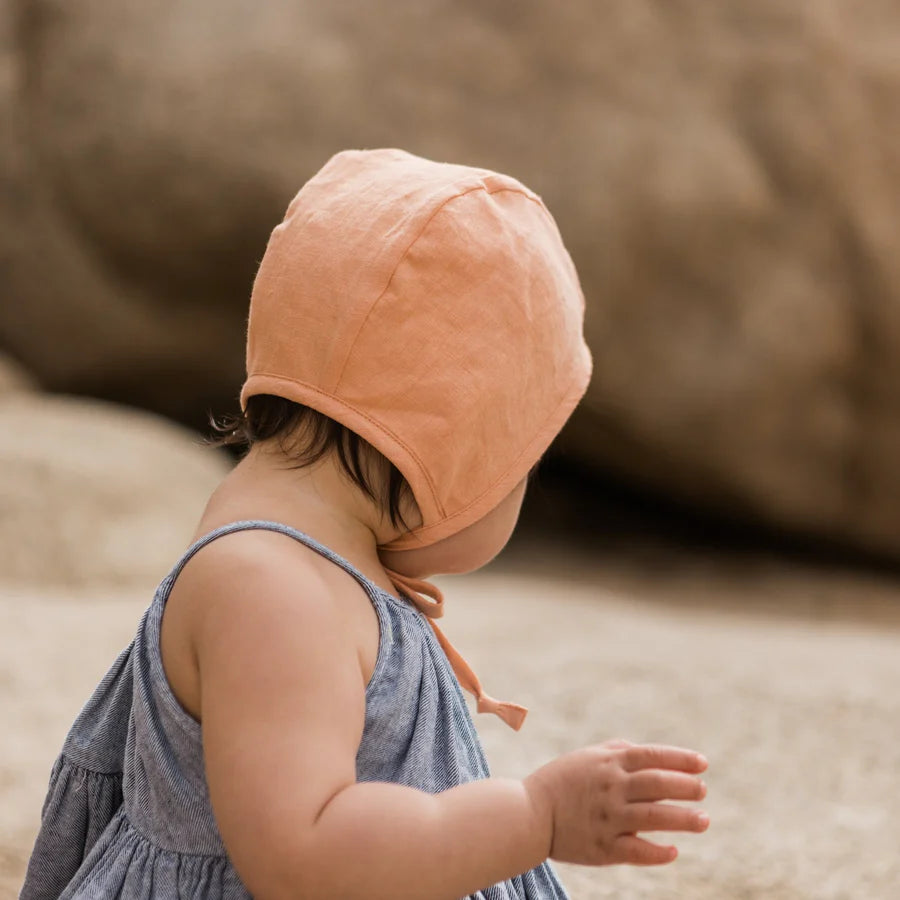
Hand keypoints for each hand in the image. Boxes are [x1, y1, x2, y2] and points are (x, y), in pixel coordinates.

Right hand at [523, 739, 708, 865]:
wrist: (528, 812)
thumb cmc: (561, 781)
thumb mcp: (587, 757)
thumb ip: (617, 751)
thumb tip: (649, 753)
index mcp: (608, 763)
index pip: (652, 756)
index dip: (680, 758)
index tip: (703, 764)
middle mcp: (611, 787)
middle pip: (657, 784)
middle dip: (685, 786)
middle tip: (703, 791)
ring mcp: (608, 817)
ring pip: (653, 816)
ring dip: (682, 819)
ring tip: (704, 820)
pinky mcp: (603, 847)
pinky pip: (636, 850)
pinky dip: (656, 852)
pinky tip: (673, 851)